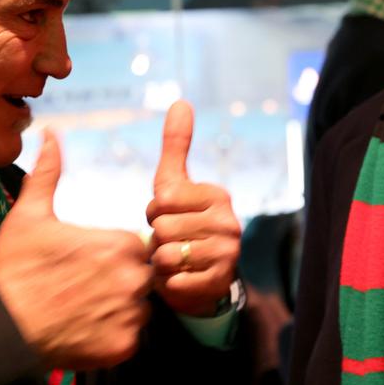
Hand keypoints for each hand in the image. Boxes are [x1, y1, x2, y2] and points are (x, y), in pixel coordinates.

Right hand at [0, 130, 151, 369]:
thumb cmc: (14, 270)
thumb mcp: (29, 215)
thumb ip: (49, 174)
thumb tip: (51, 134)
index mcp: (120, 244)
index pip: (134, 247)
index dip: (108, 256)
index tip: (83, 266)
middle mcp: (134, 279)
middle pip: (141, 278)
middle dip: (117, 283)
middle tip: (81, 291)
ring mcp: (130, 316)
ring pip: (138, 310)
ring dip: (118, 311)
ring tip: (81, 312)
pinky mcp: (123, 348)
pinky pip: (130, 340)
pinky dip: (112, 339)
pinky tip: (83, 332)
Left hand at [147, 101, 240, 316]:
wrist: (203, 277)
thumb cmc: (183, 223)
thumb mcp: (175, 184)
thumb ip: (176, 145)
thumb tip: (180, 101)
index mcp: (218, 196)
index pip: (161, 201)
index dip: (154, 213)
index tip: (168, 217)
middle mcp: (229, 222)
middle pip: (162, 229)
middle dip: (156, 239)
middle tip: (172, 242)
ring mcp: (228, 253)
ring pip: (166, 255)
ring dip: (161, 263)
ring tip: (176, 260)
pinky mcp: (219, 282)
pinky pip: (175, 281)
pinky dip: (169, 283)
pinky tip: (181, 278)